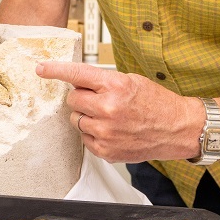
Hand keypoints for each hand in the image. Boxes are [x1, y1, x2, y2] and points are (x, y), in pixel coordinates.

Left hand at [37, 61, 201, 163]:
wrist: (178, 129)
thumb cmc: (156, 103)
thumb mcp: (130, 81)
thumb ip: (102, 82)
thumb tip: (76, 83)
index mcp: (115, 86)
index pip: (76, 75)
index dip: (55, 70)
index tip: (40, 68)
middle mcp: (108, 109)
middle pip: (72, 100)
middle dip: (81, 98)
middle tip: (99, 100)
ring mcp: (106, 132)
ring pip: (76, 120)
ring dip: (87, 116)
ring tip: (109, 117)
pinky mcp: (105, 150)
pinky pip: (84, 138)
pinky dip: (93, 133)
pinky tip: (112, 130)